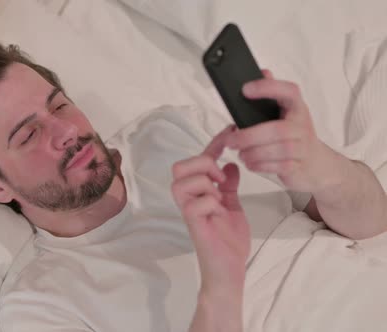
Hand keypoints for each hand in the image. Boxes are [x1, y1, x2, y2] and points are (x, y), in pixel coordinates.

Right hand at [171, 124, 249, 293]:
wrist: (230, 269)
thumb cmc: (228, 241)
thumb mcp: (232, 206)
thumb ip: (228, 186)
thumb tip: (229, 164)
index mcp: (197, 193)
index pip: (200, 160)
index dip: (214, 143)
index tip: (230, 130)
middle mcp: (188, 199)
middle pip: (180, 166)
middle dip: (203, 164)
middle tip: (220, 179)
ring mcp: (188, 211)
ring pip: (185, 181)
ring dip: (207, 184)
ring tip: (219, 198)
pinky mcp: (193, 224)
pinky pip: (197, 202)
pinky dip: (213, 202)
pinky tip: (219, 213)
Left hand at [225, 69, 331, 191]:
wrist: (317, 163)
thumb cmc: (294, 135)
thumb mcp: (285, 112)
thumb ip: (273, 94)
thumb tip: (263, 71)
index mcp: (297, 108)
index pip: (289, 92)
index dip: (268, 88)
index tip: (245, 89)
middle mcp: (302, 126)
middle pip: (277, 130)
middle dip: (249, 136)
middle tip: (230, 139)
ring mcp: (302, 147)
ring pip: (276, 150)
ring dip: (252, 153)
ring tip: (240, 152)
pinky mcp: (298, 166)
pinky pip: (277, 167)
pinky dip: (259, 166)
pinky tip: (250, 163)